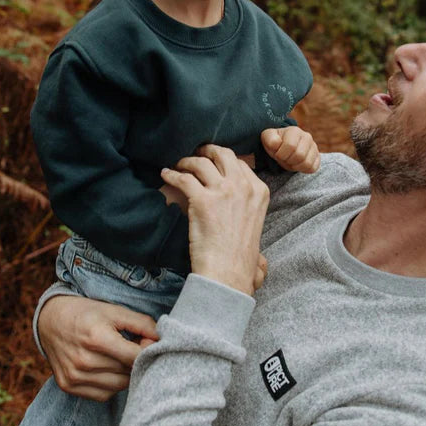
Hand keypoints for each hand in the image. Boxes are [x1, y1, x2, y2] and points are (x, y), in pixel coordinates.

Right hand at [38, 295, 158, 401]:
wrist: (51, 320)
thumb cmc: (88, 314)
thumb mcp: (115, 311)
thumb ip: (142, 324)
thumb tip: (161, 340)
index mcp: (97, 338)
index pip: (135, 357)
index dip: (148, 351)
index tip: (148, 343)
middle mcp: (84, 361)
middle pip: (127, 372)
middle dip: (137, 361)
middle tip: (135, 348)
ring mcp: (75, 377)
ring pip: (118, 386)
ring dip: (125, 374)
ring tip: (121, 357)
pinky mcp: (68, 387)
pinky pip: (103, 395)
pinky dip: (111, 384)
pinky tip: (108, 368)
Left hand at [161, 144, 268, 294]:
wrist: (227, 274)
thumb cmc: (241, 260)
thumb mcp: (258, 228)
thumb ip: (253, 216)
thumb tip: (251, 232)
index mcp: (259, 192)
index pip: (241, 164)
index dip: (225, 161)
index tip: (214, 163)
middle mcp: (243, 186)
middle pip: (223, 154)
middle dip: (209, 151)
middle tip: (197, 154)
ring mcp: (223, 191)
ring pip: (201, 162)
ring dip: (188, 161)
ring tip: (179, 164)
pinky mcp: (201, 199)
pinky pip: (183, 178)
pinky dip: (172, 174)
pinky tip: (165, 174)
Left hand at [261, 126, 319, 172]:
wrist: (283, 146)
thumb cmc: (276, 142)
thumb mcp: (268, 138)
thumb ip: (270, 139)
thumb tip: (276, 143)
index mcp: (295, 131)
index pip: (290, 146)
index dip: (281, 154)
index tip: (277, 153)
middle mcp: (307, 137)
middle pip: (300, 156)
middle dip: (288, 161)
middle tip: (284, 158)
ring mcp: (314, 147)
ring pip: (307, 163)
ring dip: (295, 166)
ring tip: (290, 161)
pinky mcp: (317, 156)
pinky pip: (313, 168)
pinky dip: (303, 170)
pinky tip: (297, 164)